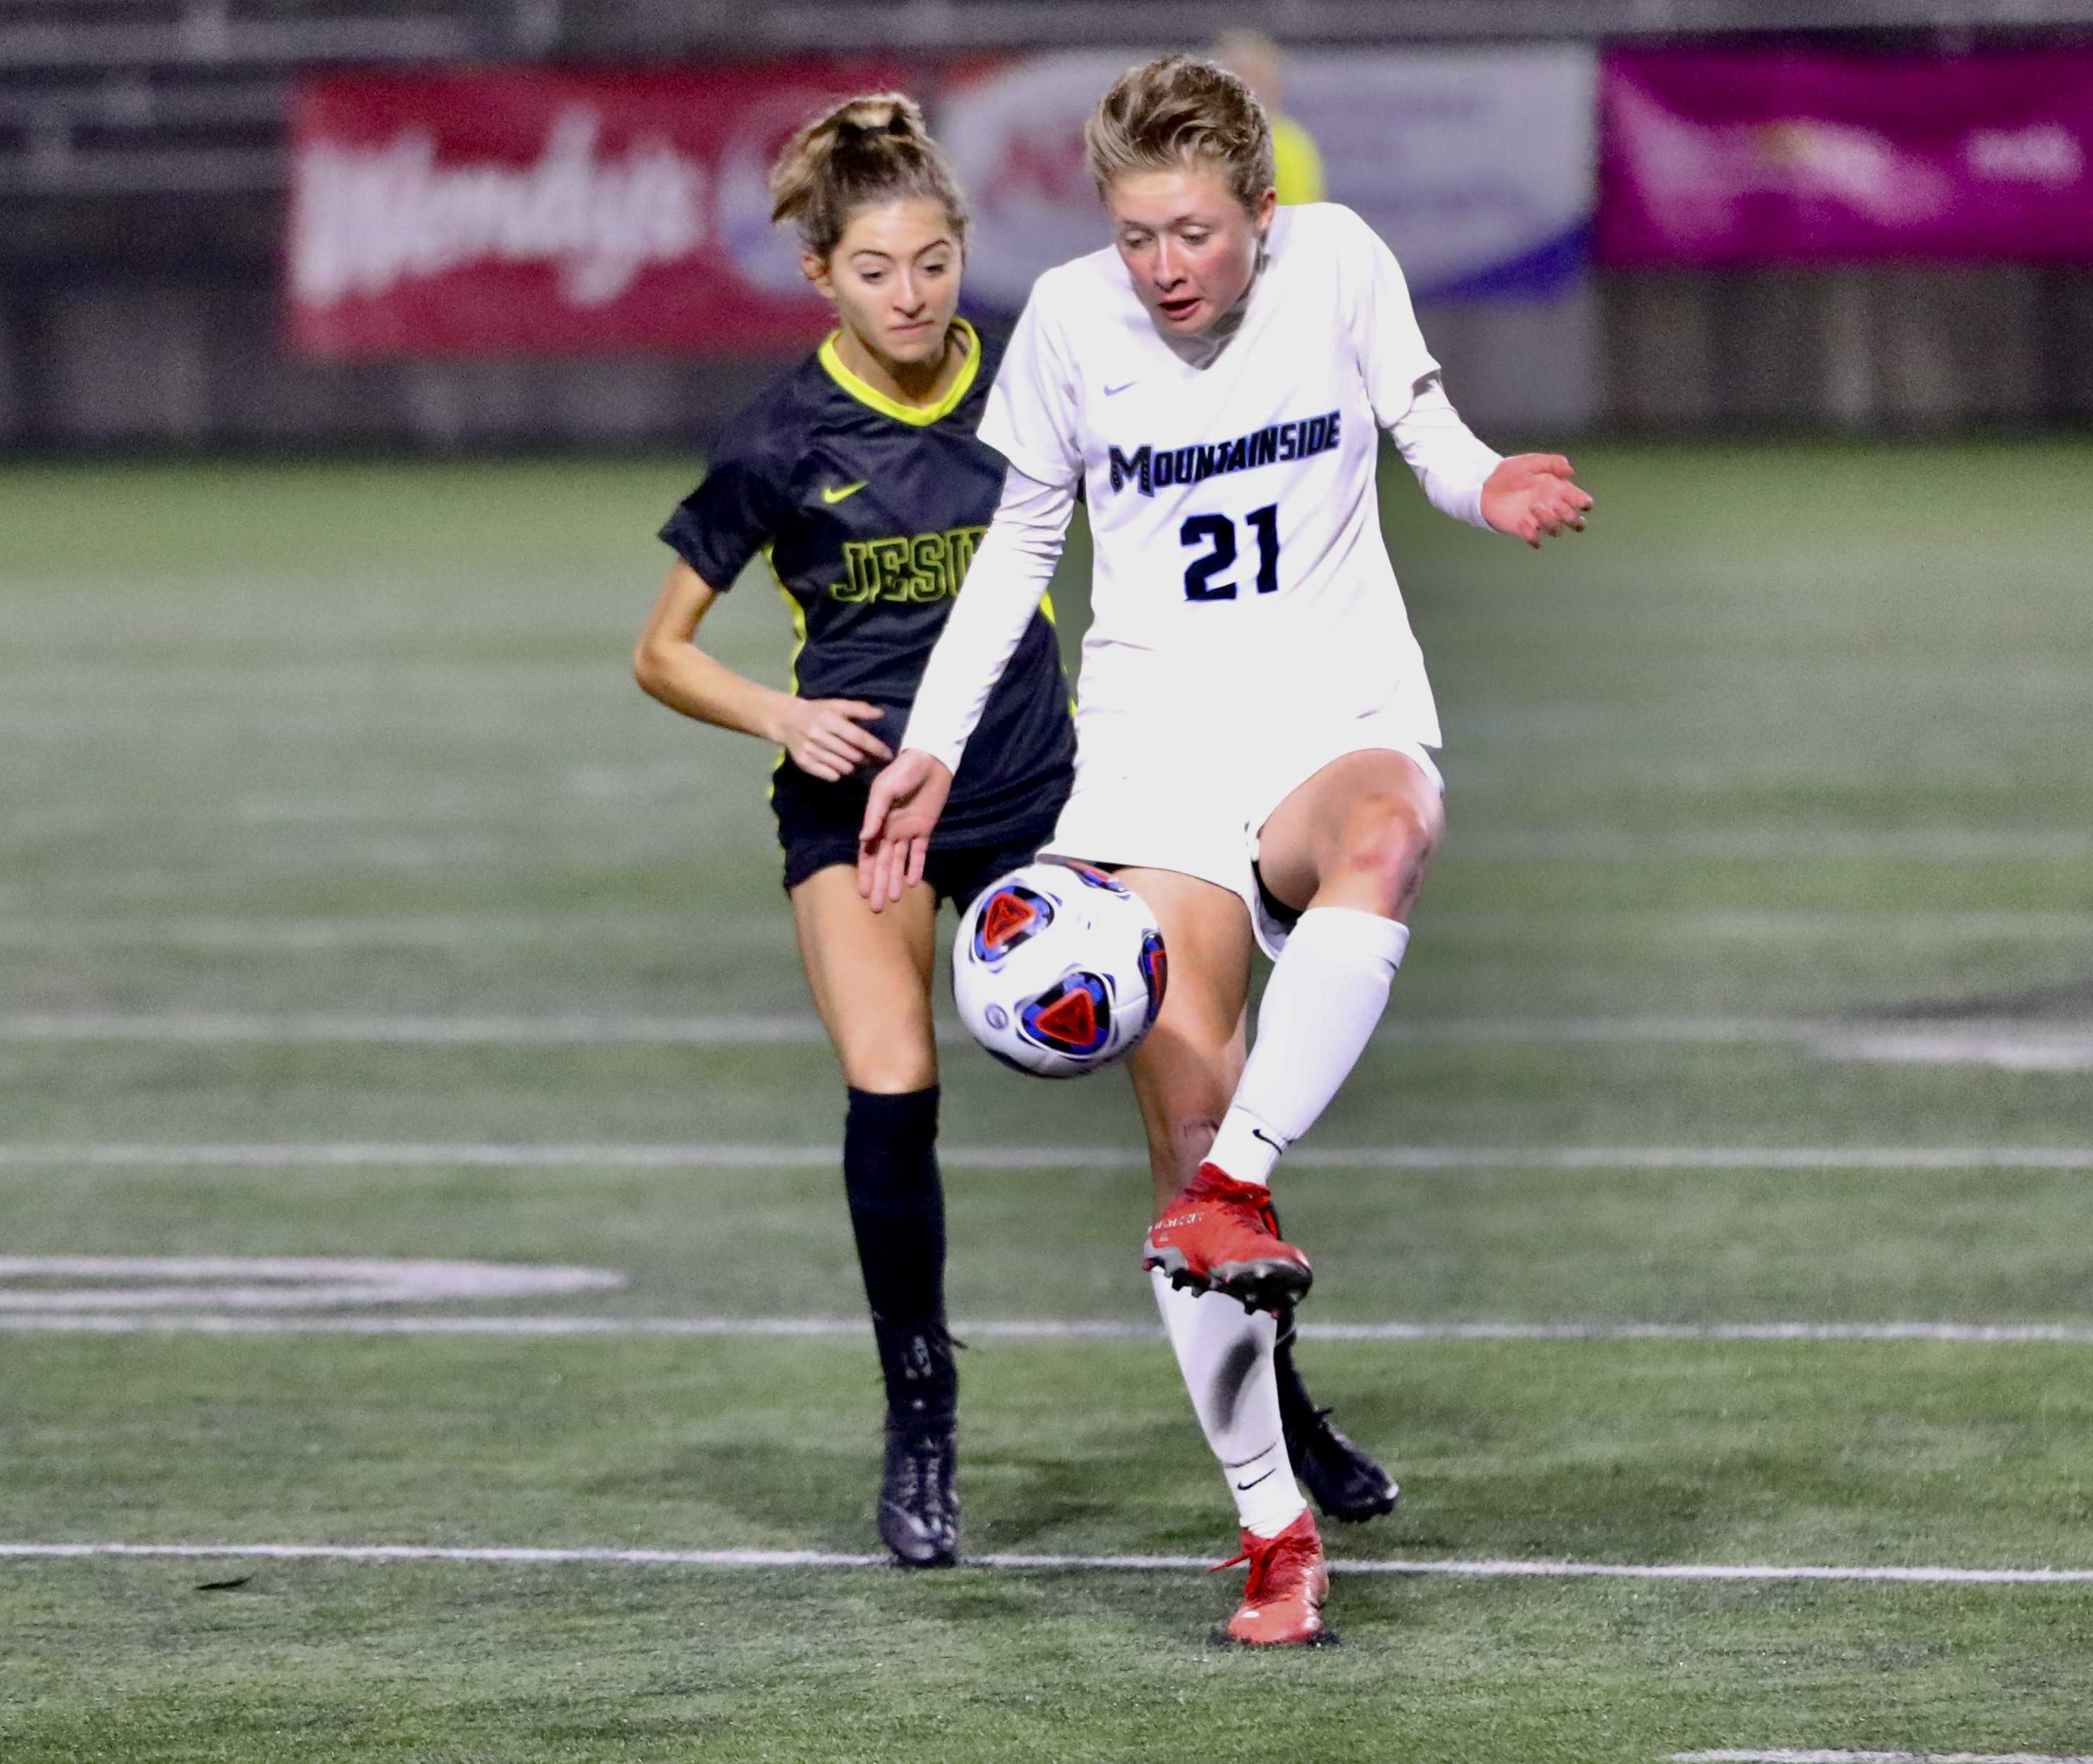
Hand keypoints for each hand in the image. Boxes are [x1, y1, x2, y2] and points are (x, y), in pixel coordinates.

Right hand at [773, 698, 890, 782]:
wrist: (786, 720)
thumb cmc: (817, 712)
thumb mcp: (836, 705)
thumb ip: (858, 709)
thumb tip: (880, 713)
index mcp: (829, 720)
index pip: (858, 738)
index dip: (876, 748)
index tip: (888, 755)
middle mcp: (819, 736)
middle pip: (853, 755)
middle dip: (868, 760)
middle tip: (874, 759)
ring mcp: (811, 751)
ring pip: (844, 768)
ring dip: (855, 767)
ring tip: (857, 762)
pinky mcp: (804, 764)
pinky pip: (831, 776)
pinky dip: (840, 773)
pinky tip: (840, 765)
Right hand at [857, 749, 953, 909]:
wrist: (930, 761)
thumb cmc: (902, 772)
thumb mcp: (883, 790)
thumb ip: (874, 814)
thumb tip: (863, 838)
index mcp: (877, 822)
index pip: (869, 854)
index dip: (866, 873)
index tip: (863, 893)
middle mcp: (890, 830)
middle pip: (883, 863)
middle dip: (879, 884)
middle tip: (876, 908)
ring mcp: (908, 831)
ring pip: (899, 862)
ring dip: (895, 880)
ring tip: (894, 900)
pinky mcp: (925, 829)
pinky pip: (919, 852)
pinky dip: (916, 867)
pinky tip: (913, 883)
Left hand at [1481, 453, 1593, 548]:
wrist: (1487, 484)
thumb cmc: (1512, 472)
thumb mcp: (1532, 461)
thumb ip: (1552, 463)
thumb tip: (1570, 471)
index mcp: (1559, 490)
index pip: (1582, 503)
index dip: (1585, 504)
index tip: (1580, 501)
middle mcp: (1553, 507)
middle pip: (1576, 523)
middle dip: (1571, 517)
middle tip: (1556, 504)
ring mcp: (1539, 520)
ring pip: (1557, 531)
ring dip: (1550, 521)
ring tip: (1533, 507)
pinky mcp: (1524, 529)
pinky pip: (1535, 540)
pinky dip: (1532, 535)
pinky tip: (1522, 521)